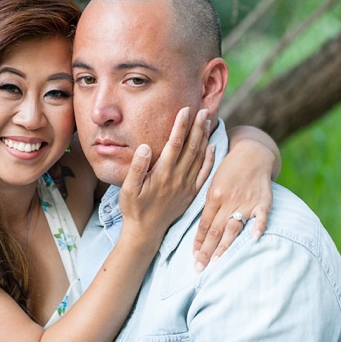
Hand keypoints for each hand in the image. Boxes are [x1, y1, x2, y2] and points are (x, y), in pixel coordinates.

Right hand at [119, 107, 214, 244]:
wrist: (146, 232)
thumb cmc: (134, 208)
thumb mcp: (128, 189)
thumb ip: (137, 167)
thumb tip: (145, 146)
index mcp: (162, 174)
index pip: (174, 144)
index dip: (180, 126)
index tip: (185, 110)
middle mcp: (177, 178)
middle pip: (191, 147)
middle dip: (197, 127)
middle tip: (203, 109)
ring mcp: (186, 186)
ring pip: (199, 157)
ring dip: (204, 138)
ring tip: (208, 121)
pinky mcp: (191, 193)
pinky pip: (204, 174)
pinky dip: (210, 159)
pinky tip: (212, 147)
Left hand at [192, 135, 274, 271]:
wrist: (251, 152)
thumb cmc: (229, 171)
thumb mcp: (213, 184)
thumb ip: (209, 205)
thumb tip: (200, 229)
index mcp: (213, 197)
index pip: (203, 225)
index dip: (198, 242)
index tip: (194, 258)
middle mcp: (227, 201)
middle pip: (215, 230)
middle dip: (206, 251)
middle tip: (199, 268)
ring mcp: (245, 201)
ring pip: (233, 227)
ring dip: (225, 245)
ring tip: (217, 262)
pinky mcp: (262, 200)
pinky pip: (261, 215)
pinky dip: (258, 225)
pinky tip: (254, 237)